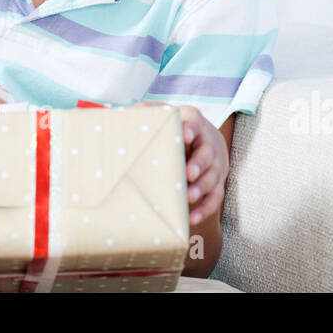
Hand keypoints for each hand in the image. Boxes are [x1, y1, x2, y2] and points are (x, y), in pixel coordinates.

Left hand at [136, 102, 228, 225]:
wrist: (202, 136)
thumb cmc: (172, 127)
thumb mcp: (160, 114)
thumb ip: (144, 113)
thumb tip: (115, 117)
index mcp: (193, 122)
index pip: (193, 121)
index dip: (190, 128)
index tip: (185, 136)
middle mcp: (208, 142)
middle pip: (207, 154)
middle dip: (198, 164)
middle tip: (188, 175)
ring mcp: (215, 164)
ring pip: (212, 177)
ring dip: (201, 189)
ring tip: (188, 198)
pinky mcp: (216, 183)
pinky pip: (214, 198)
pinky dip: (204, 209)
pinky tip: (190, 218)